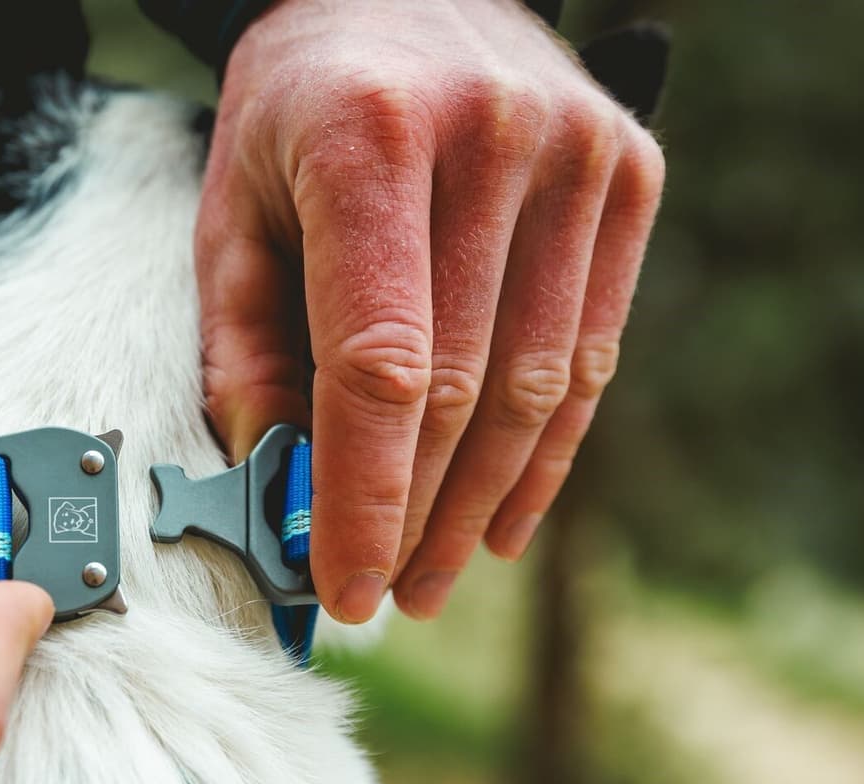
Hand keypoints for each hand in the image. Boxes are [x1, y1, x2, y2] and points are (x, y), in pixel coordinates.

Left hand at [200, 0, 665, 620]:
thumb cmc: (298, 107)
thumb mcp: (232, 209)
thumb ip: (246, 347)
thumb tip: (278, 487)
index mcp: (369, 138)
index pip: (380, 363)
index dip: (363, 493)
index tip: (343, 583)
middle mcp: (493, 139)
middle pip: (464, 388)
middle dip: (417, 515)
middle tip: (383, 594)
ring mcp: (580, 155)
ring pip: (539, 386)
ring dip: (483, 504)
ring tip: (435, 576)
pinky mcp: (631, 176)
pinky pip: (592, 353)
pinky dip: (548, 452)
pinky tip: (504, 517)